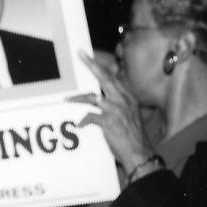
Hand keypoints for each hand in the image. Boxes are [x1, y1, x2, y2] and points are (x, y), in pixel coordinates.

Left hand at [67, 50, 152, 169]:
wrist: (141, 152)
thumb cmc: (134, 134)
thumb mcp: (129, 113)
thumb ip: (117, 102)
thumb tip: (100, 96)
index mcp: (128, 97)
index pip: (113, 77)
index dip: (100, 66)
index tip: (89, 56)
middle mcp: (123, 100)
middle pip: (104, 78)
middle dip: (91, 65)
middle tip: (80, 54)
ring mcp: (115, 110)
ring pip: (92, 97)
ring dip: (77, 98)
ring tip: (66, 98)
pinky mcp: (109, 122)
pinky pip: (90, 117)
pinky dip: (83, 120)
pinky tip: (79, 124)